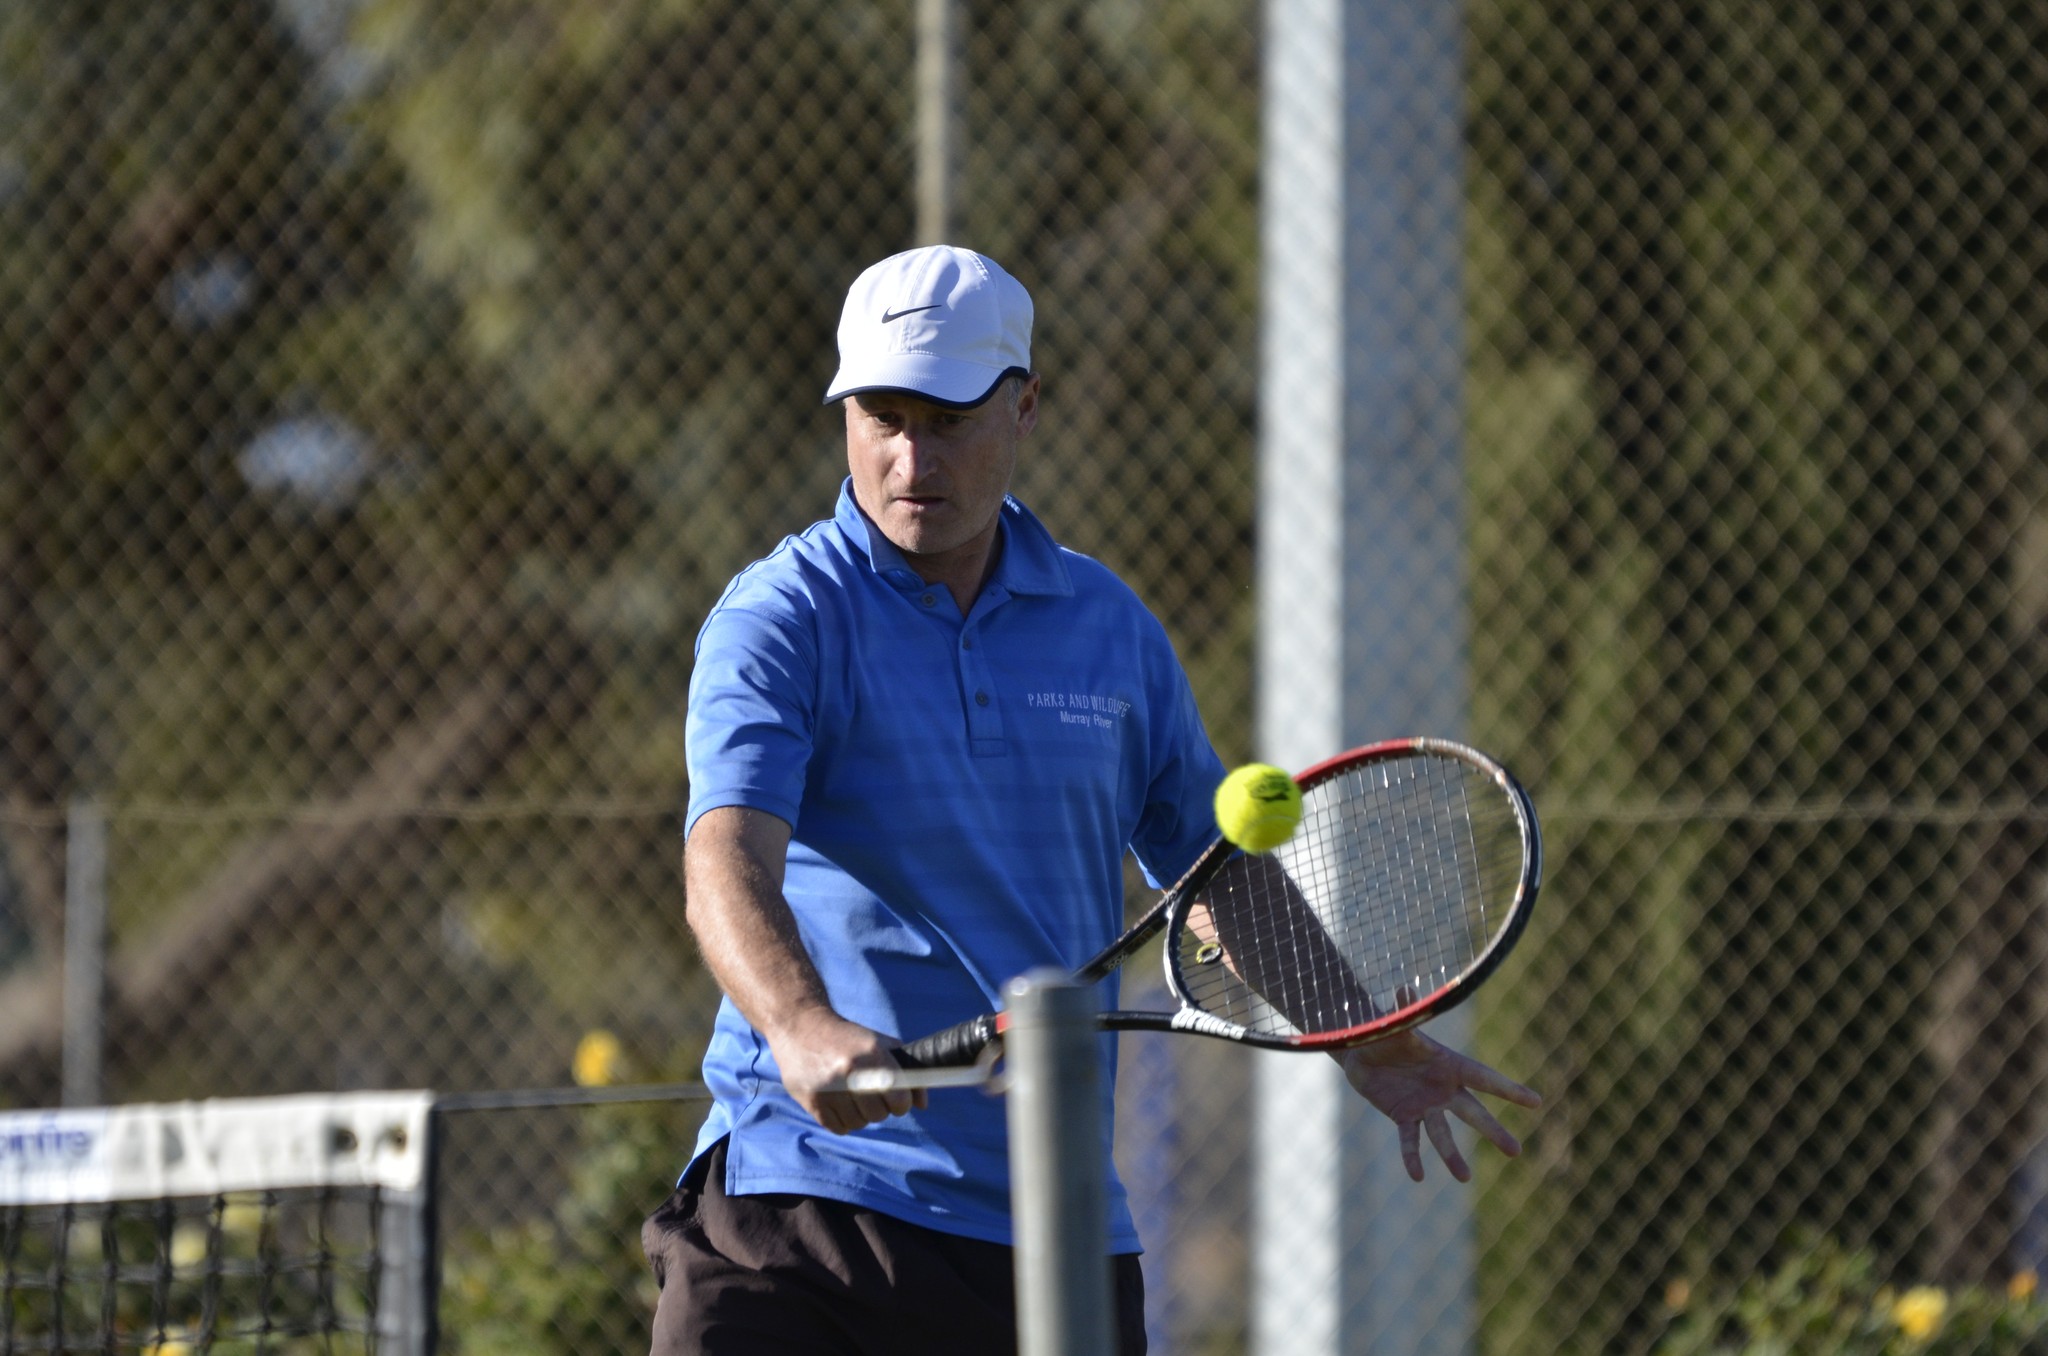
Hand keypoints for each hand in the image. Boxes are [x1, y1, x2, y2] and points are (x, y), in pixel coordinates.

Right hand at [769, 1007, 929, 1134]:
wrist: (801, 1027)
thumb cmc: (848, 1038)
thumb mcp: (879, 1044)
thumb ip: (906, 1072)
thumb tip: (923, 1105)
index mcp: (873, 1054)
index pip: (900, 1101)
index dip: (901, 1103)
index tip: (895, 1098)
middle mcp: (851, 1072)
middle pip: (879, 1115)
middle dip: (878, 1108)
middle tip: (868, 1093)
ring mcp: (829, 1089)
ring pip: (859, 1124)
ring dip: (859, 1114)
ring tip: (850, 1094)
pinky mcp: (812, 1103)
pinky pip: (839, 1129)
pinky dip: (842, 1120)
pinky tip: (837, 1101)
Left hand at [1335, 1028, 1540, 1182]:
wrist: (1360, 1051)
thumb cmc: (1385, 1034)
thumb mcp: (1396, 1027)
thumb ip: (1403, 1014)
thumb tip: (1404, 990)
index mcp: (1449, 1064)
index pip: (1484, 1078)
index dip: (1509, 1090)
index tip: (1536, 1102)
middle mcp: (1443, 1088)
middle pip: (1473, 1113)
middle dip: (1493, 1131)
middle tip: (1515, 1151)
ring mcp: (1425, 1105)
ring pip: (1443, 1133)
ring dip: (1452, 1156)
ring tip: (1464, 1178)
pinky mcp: (1404, 1117)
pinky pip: (1410, 1140)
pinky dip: (1412, 1157)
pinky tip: (1417, 1177)